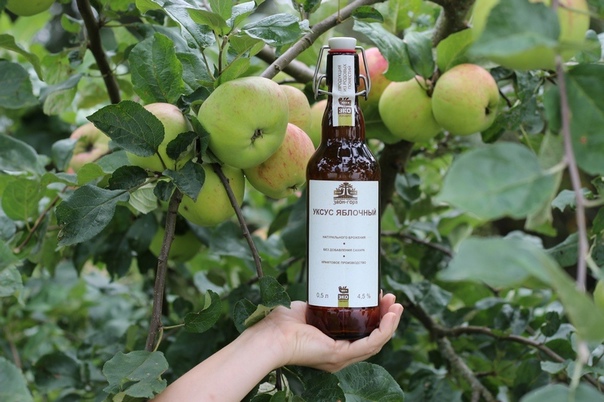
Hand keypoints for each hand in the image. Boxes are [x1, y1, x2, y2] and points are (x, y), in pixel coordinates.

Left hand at [250, 293, 403, 372]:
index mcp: (333, 344)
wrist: (271, 336)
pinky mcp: (340, 354)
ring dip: (390, 323)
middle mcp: (340, 354)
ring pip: (376, 341)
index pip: (362, 333)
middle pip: (373, 336)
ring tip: (396, 306)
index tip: (380, 297)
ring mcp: (341, 356)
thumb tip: (328, 288)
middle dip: (386, 317)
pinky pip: (371, 343)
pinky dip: (384, 330)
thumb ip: (320, 304)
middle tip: (392, 299)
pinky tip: (390, 317)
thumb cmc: (282, 325)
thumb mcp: (308, 309)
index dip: (375, 317)